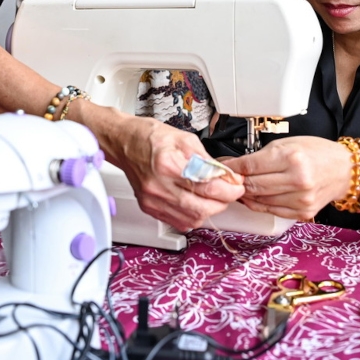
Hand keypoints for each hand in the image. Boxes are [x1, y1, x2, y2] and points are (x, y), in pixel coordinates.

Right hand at [108, 116, 245, 230]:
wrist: (123, 142)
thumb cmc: (150, 137)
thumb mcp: (184, 138)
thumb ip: (207, 159)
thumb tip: (225, 175)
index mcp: (168, 165)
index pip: (208, 186)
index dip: (229, 189)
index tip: (237, 185)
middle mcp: (159, 187)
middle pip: (202, 208)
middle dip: (223, 202)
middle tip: (229, 192)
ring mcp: (153, 200)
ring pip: (192, 220)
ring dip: (209, 210)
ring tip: (212, 196)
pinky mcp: (149, 208)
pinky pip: (179, 222)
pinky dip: (193, 215)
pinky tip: (196, 202)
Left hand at [220, 136, 350, 220]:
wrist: (344, 170)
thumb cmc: (317, 152)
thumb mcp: (288, 144)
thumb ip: (261, 156)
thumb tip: (235, 165)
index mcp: (292, 158)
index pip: (250, 166)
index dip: (233, 167)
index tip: (223, 167)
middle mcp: (297, 180)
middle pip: (253, 185)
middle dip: (237, 182)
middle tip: (229, 178)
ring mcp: (300, 199)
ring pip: (259, 200)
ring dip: (247, 194)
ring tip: (242, 186)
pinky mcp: (302, 212)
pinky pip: (271, 210)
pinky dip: (259, 203)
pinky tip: (256, 196)